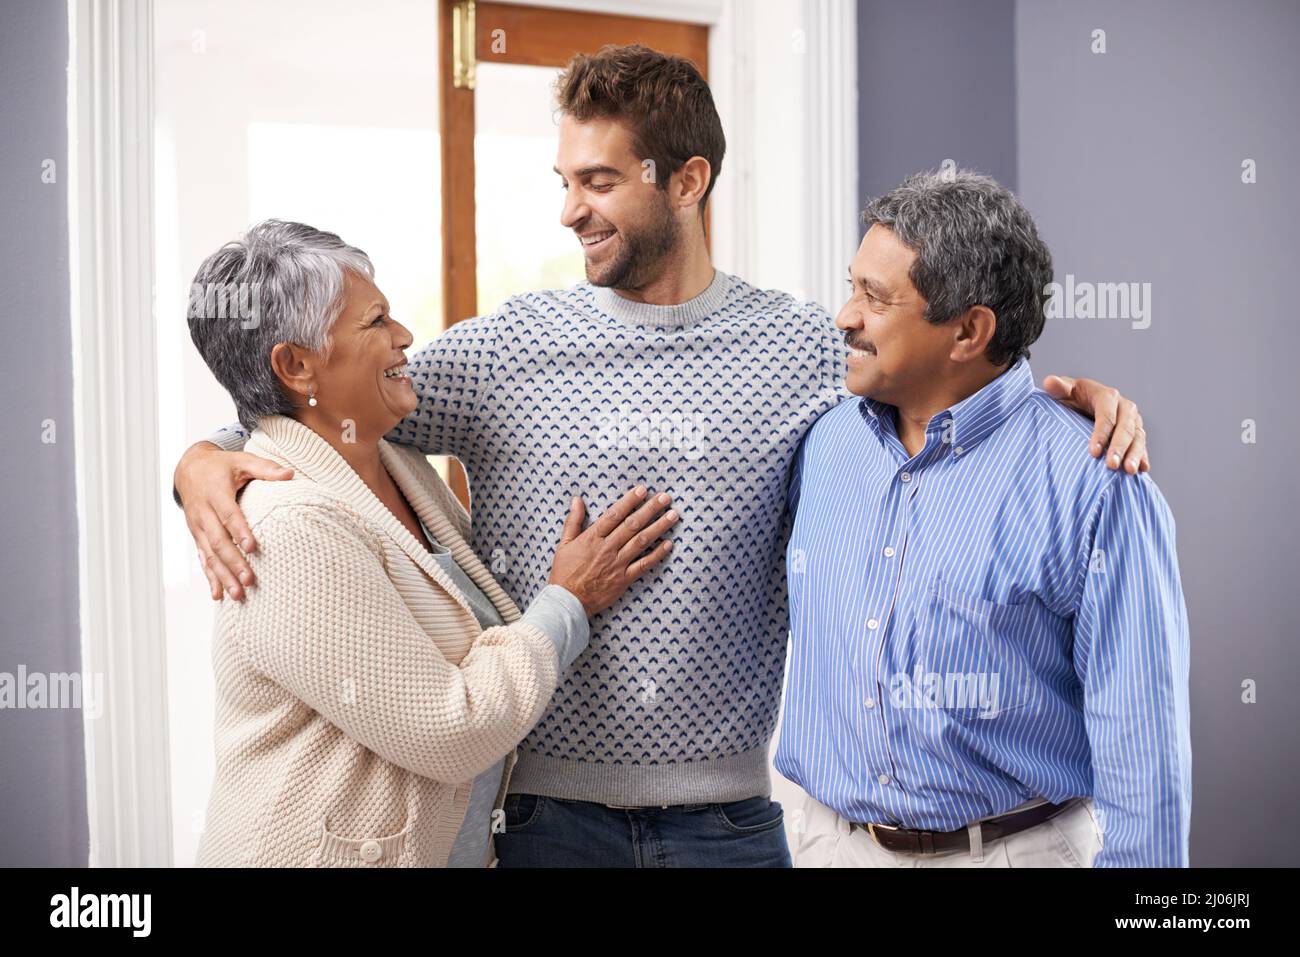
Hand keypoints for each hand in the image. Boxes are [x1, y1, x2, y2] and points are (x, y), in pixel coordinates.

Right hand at [176, 441, 293, 599]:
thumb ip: (265, 468)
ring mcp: (197, 527)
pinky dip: (210, 577)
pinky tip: (218, 595)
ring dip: (223, 575)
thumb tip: (290, 474)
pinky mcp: (196, 536)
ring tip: (238, 594)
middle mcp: (203, 512)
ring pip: (209, 554)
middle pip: (218, 540)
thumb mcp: (242, 461)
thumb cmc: (221, 466)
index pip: (228, 514)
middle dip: (233, 562)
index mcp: (215, 493)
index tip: (252, 547)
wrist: (188, 469)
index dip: (239, 531)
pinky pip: (202, 558)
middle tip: (249, 580)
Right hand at [547, 486, 678, 615]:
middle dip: (650, 509)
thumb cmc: (565, 572)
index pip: (614, 515)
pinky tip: (668, 544)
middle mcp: (607, 548)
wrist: (568, 601)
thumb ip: (573, 521)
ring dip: (659, 527)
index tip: (642, 490)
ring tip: (673, 516)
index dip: (629, 501)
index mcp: (592, 538)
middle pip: (632, 525)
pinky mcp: (623, 579)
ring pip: (641, 542)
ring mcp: (617, 564)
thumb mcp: (564, 544)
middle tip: (665, 497)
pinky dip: (657, 554)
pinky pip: (643, 565)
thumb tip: (577, 499)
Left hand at [1042, 375, 1149, 473]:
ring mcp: (1133, 420)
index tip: (1092, 452)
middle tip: (1111, 465)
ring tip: (1128, 471)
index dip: (1100, 434)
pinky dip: (1143, 456)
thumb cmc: (1072, 397)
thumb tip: (1050, 381)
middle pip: (1125, 428)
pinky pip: (1142, 445)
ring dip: (1134, 454)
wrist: (1083, 402)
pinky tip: (1143, 470)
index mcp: (1107, 396)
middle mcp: (1125, 407)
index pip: (1106, 415)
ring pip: (1137, 437)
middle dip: (1119, 447)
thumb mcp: (1064, 391)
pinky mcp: (1137, 432)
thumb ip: (1058, 388)